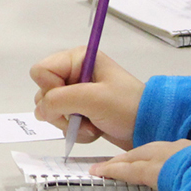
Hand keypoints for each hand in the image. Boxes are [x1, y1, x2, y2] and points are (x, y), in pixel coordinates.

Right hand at [30, 47, 144, 148]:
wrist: (150, 127)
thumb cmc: (127, 107)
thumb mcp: (93, 98)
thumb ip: (59, 100)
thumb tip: (41, 110)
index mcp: (78, 59)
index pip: (41, 71)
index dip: (50, 89)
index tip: (72, 99)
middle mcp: (74, 74)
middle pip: (43, 93)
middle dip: (61, 111)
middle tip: (83, 114)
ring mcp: (76, 94)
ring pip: (51, 111)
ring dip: (70, 124)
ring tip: (92, 124)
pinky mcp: (80, 111)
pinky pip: (62, 123)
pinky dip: (76, 131)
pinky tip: (94, 130)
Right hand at [94, 139, 190, 187]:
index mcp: (160, 170)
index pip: (131, 170)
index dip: (112, 170)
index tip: (95, 171)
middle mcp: (169, 155)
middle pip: (139, 154)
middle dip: (122, 159)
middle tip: (108, 164)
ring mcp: (185, 148)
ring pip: (156, 147)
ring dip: (141, 153)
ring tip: (133, 159)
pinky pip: (173, 147)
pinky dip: (162, 151)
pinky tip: (165, 155)